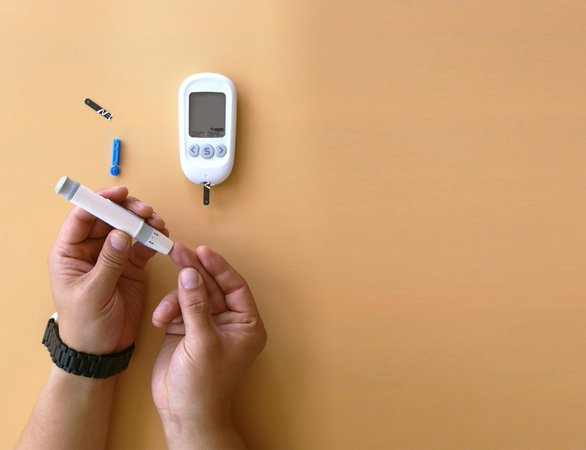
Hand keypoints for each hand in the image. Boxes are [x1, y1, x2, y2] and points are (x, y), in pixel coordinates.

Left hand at [48, 186, 167, 353]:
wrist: (101, 351)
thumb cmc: (85, 325)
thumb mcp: (94, 293)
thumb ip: (108, 262)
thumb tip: (122, 234)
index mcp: (69, 253)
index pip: (82, 218)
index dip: (99, 202)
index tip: (119, 194)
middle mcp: (90, 250)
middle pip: (108, 218)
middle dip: (128, 211)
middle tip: (146, 211)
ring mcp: (112, 256)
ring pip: (128, 228)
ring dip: (144, 223)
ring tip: (158, 224)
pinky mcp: (131, 266)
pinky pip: (142, 244)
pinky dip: (153, 238)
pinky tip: (162, 237)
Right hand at [151, 245, 266, 447]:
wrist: (184, 413)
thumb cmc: (205, 385)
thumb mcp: (202, 341)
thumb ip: (196, 305)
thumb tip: (190, 273)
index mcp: (245, 324)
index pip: (235, 286)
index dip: (219, 267)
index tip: (202, 251)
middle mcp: (228, 321)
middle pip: (212, 286)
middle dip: (194, 271)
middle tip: (177, 251)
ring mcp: (206, 324)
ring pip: (192, 295)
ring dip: (176, 298)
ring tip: (165, 312)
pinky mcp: (187, 329)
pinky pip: (178, 307)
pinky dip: (168, 310)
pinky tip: (161, 320)